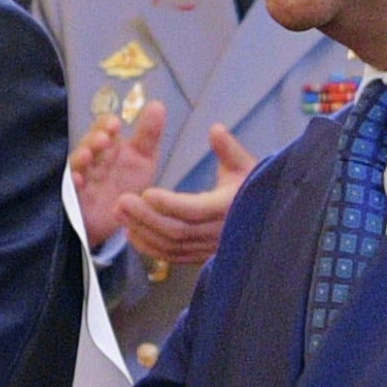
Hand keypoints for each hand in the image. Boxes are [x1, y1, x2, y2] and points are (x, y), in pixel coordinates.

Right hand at [69, 103, 165, 247]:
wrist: (116, 220)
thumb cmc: (126, 185)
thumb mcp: (143, 160)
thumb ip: (149, 135)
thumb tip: (158, 105)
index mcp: (108, 146)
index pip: (103, 127)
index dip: (106, 124)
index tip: (115, 125)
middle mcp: (92, 159)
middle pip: (87, 143)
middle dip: (93, 140)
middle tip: (103, 140)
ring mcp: (81, 177)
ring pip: (76, 164)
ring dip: (80, 158)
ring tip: (87, 156)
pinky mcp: (75, 198)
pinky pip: (69, 189)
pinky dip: (72, 184)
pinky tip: (78, 181)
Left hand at [119, 124, 254, 271]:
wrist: (267, 222)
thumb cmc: (253, 189)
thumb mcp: (247, 166)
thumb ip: (228, 149)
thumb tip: (215, 129)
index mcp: (227, 208)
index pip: (194, 210)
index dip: (169, 204)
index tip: (146, 192)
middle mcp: (217, 233)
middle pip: (176, 230)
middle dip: (146, 217)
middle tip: (121, 201)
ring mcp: (207, 248)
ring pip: (170, 245)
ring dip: (142, 231)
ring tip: (119, 212)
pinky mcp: (199, 257)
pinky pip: (171, 256)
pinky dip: (149, 247)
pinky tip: (131, 233)